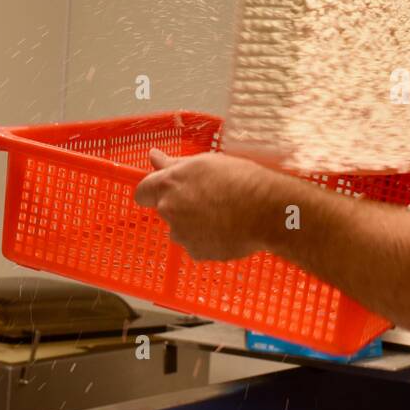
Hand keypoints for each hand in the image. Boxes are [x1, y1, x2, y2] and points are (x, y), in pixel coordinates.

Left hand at [133, 147, 285, 261]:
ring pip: (183, 229)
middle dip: (182, 206)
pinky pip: (198, 245)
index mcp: (169, 184)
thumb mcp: (207, 162)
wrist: (267, 211)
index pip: (143, 192)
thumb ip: (175, 163)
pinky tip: (229, 229)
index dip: (154, 191)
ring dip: (196, 224)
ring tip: (225, 214)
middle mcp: (170, 210)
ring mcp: (183, 235)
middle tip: (211, 198)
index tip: (170, 189)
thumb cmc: (241, 180)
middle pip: (167, 210)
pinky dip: (209, 239)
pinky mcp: (197, 252)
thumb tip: (153, 156)